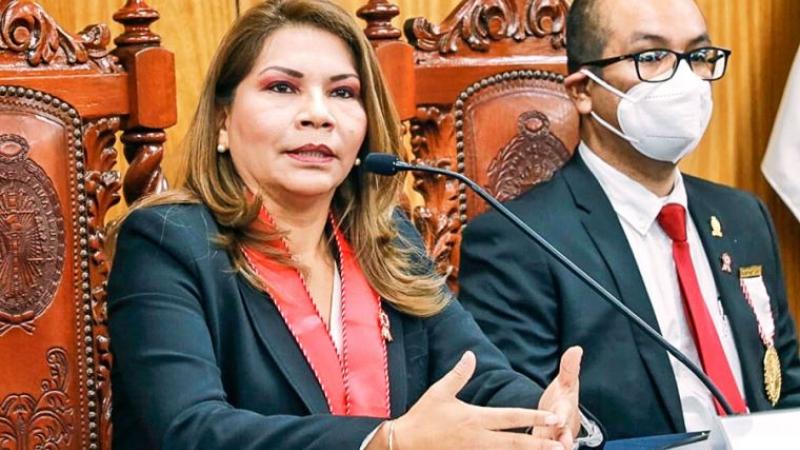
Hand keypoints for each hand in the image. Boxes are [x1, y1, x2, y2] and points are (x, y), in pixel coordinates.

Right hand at [368, 351, 565, 449]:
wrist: (405, 444)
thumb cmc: (423, 417)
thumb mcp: (439, 392)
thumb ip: (459, 374)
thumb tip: (471, 355)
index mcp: (475, 418)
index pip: (510, 418)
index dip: (534, 418)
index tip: (554, 417)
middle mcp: (479, 438)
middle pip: (516, 443)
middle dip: (539, 444)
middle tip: (561, 445)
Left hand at [534, 346, 583, 448]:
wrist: (561, 420)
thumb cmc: (562, 400)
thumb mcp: (566, 384)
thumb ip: (569, 368)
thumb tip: (576, 348)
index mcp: (565, 412)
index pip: (564, 415)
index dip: (561, 419)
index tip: (558, 422)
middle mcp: (562, 430)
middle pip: (562, 439)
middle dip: (561, 443)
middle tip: (561, 446)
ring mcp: (552, 442)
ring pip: (551, 447)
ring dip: (545, 449)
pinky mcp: (542, 448)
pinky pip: (538, 449)